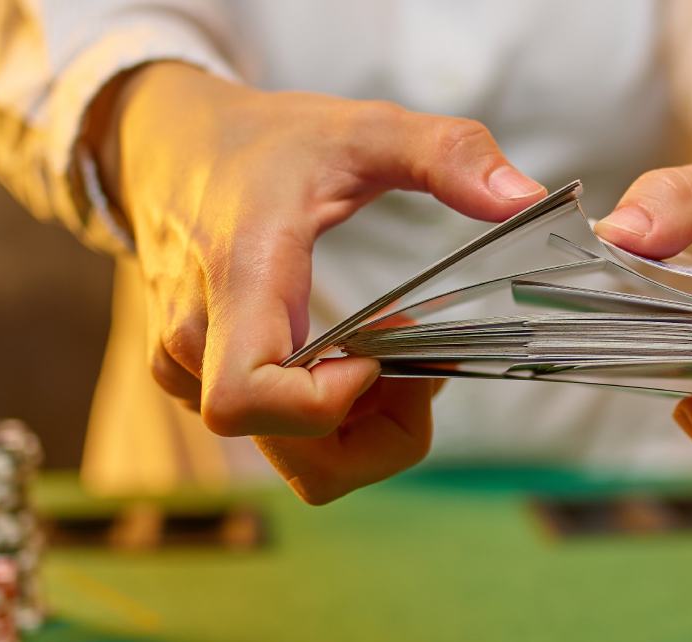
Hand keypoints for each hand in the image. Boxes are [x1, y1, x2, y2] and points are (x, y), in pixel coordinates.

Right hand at [89, 63, 544, 502]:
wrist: (167, 147)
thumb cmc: (263, 143)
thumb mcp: (362, 128)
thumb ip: (447, 154)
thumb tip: (525, 198)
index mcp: (237, 283)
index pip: (247, 400)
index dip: (327, 405)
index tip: (376, 356)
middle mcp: (198, 347)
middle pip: (302, 458)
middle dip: (383, 428)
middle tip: (413, 354)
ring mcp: (193, 377)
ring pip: (300, 463)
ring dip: (366, 429)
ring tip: (389, 355)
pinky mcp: (203, 389)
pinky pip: (282, 444)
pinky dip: (335, 423)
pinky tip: (355, 361)